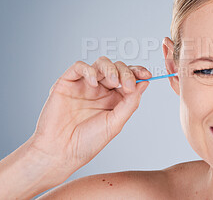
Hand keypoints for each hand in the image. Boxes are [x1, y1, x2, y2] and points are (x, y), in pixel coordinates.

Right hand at [30, 56, 150, 178]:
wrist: (60, 153)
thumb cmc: (86, 142)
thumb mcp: (115, 123)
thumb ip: (130, 103)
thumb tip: (145, 83)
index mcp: (114, 98)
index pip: (129, 78)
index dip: (138, 73)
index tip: (147, 75)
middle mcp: (100, 89)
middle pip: (118, 68)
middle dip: (126, 73)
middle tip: (128, 85)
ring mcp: (84, 84)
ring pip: (101, 63)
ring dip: (111, 68)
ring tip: (113, 82)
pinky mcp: (67, 82)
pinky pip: (79, 66)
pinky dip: (88, 70)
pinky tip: (92, 82)